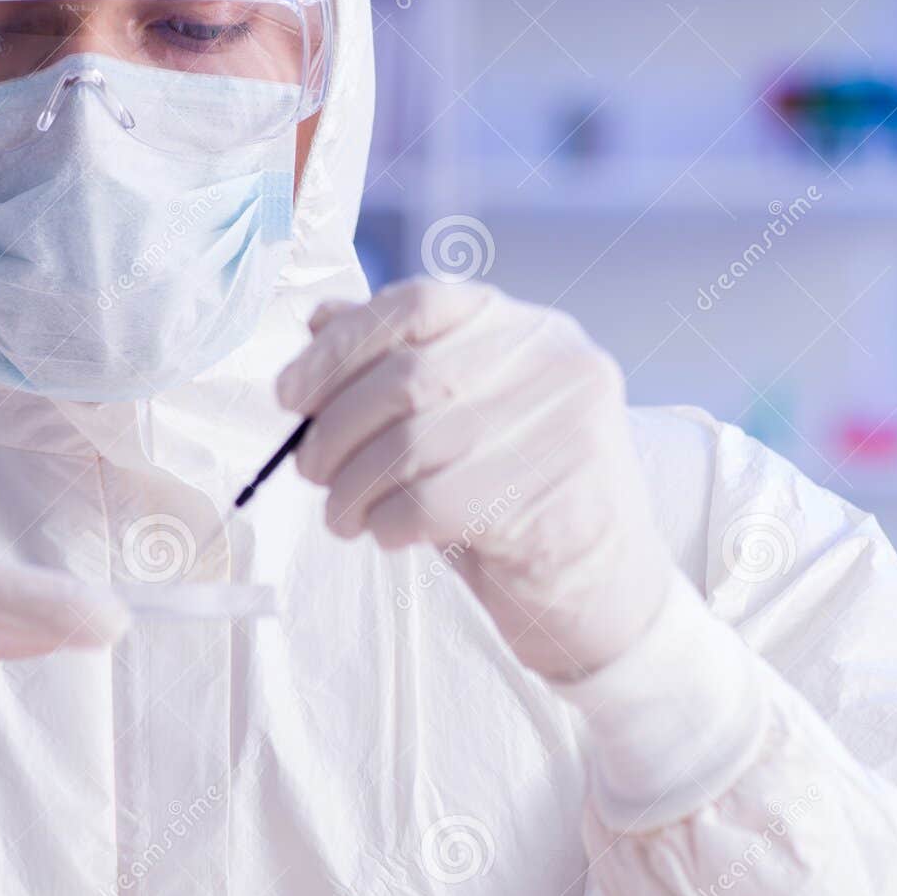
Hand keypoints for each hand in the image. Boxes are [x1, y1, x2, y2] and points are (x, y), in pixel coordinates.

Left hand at [278, 278, 672, 681]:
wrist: (605, 592)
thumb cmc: (518, 496)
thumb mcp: (461, 418)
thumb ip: (399, 362)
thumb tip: (320, 320)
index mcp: (529, 329)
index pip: (418, 303)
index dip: (340, 346)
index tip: (291, 395)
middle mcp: (555, 365)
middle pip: (407, 379)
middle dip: (336, 429)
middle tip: (310, 469)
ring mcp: (564, 431)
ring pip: (411, 445)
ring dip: (352, 487)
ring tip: (342, 513)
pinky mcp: (557, 501)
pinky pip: (431, 505)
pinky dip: (387, 523)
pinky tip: (387, 534)